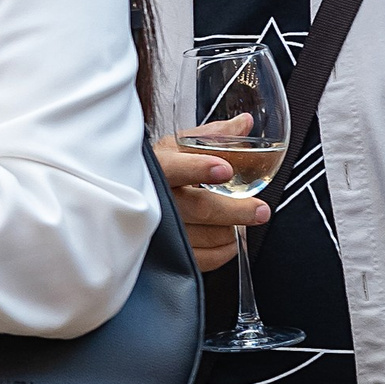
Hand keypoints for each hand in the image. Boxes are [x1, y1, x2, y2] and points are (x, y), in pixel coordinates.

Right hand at [155, 126, 271, 276]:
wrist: (124, 201)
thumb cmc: (154, 172)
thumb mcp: (176, 148)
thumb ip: (212, 136)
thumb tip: (244, 123)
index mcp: (158, 167)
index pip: (174, 167)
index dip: (199, 168)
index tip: (224, 169)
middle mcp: (156, 200)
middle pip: (199, 207)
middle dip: (235, 210)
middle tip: (260, 210)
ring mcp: (159, 230)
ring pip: (204, 236)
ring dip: (230, 230)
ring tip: (241, 221)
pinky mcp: (165, 254)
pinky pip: (201, 260)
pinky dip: (223, 251)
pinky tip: (229, 239)